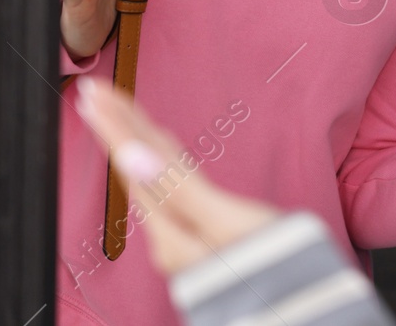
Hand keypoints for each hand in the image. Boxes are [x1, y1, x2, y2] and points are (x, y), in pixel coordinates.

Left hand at [73, 76, 278, 274]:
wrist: (302, 310)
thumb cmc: (273, 272)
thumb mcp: (228, 225)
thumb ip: (181, 190)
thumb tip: (133, 157)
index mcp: (173, 230)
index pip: (134, 164)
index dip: (115, 125)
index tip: (93, 93)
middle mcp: (172, 235)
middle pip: (138, 168)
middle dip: (117, 126)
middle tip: (93, 92)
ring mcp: (187, 237)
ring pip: (153, 177)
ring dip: (133, 140)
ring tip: (114, 112)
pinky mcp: (205, 234)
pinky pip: (172, 189)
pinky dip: (163, 162)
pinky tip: (159, 150)